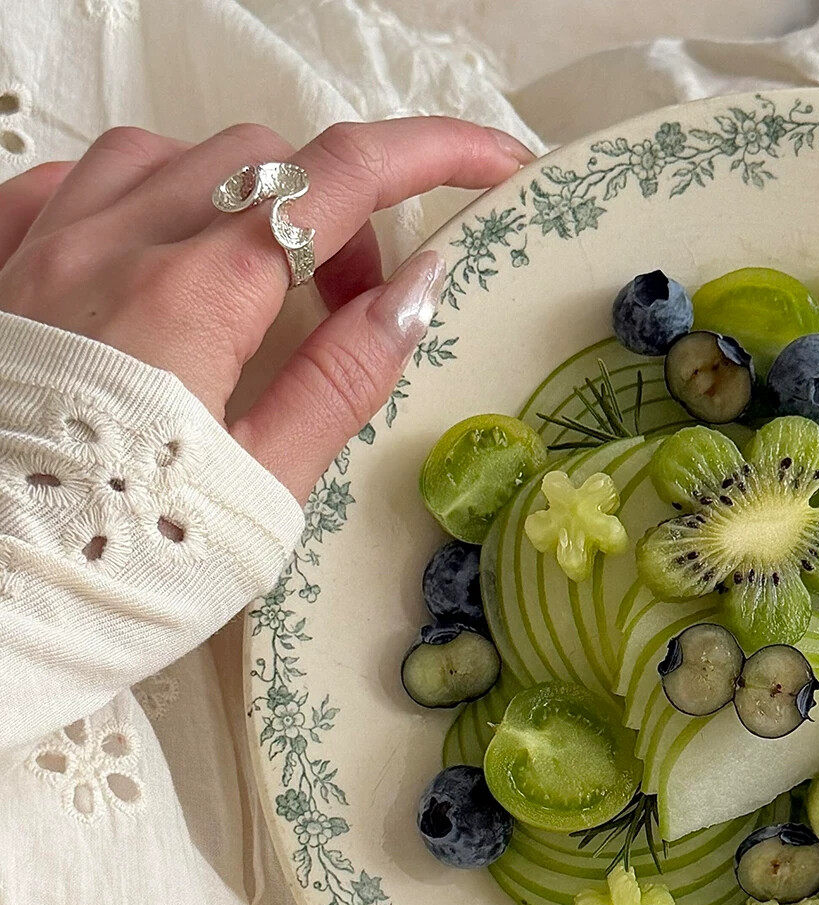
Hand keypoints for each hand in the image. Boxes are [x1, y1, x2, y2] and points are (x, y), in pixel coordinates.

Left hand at [0, 118, 532, 499]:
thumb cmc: (125, 559)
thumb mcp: (265, 484)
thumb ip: (344, 375)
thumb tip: (419, 289)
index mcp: (195, 294)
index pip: (339, 179)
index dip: (435, 154)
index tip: (494, 164)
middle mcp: (115, 242)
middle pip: (263, 159)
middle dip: (338, 212)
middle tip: (357, 304)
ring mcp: (45, 244)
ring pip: (169, 155)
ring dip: (242, 198)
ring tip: (259, 285)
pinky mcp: (0, 266)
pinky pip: (74, 180)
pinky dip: (142, 198)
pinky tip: (158, 257)